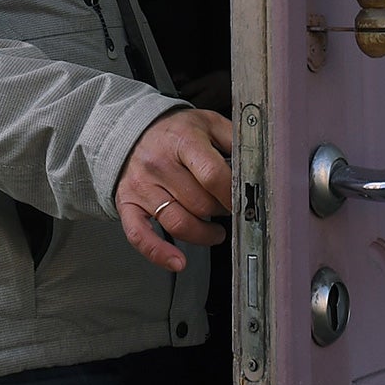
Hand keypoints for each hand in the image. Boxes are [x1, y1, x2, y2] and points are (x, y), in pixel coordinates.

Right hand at [115, 107, 234, 271]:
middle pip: (200, 204)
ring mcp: (142, 187)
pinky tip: (178, 261)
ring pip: (179, 223)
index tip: (244, 202)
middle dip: (221, 212)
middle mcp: (159, 164)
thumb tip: (256, 166)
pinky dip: (159, 253)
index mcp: (183, 141)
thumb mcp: (209, 123)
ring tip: (214, 231)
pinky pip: (140, 236)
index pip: (213, 175)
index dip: (233, 195)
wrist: (132, 130)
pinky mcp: (128, 204)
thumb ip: (234, 140)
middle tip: (228, 209)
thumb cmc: (175, 131)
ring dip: (204, 235)